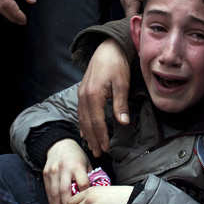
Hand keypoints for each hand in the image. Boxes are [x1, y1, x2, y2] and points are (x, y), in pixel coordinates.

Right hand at [43, 139, 90, 203]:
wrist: (59, 144)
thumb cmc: (77, 156)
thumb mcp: (86, 162)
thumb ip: (89, 177)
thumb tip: (94, 194)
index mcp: (77, 166)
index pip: (82, 184)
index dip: (84, 196)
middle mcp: (64, 169)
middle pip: (65, 191)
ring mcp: (53, 171)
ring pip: (54, 193)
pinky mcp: (45, 174)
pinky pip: (48, 190)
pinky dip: (51, 201)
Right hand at [78, 39, 130, 156]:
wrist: (107, 48)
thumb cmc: (116, 65)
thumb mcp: (122, 84)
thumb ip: (121, 104)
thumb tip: (123, 123)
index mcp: (93, 95)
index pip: (97, 122)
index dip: (102, 137)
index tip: (106, 149)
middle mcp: (84, 97)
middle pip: (87, 123)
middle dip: (93, 140)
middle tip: (98, 154)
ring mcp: (81, 94)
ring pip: (82, 119)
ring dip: (87, 134)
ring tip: (92, 146)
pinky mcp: (82, 92)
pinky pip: (81, 112)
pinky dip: (83, 124)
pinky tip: (86, 131)